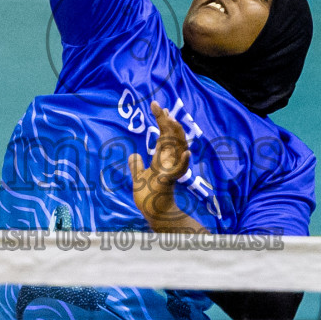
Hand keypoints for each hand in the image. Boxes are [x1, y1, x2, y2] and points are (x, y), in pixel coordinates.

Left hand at [128, 102, 188, 224]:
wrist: (152, 213)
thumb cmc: (149, 197)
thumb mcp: (139, 178)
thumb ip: (137, 166)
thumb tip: (134, 154)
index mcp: (162, 158)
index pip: (164, 135)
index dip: (162, 120)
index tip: (156, 106)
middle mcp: (169, 161)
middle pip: (172, 137)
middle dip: (166, 121)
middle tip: (158, 107)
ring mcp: (171, 170)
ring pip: (178, 149)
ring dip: (176, 135)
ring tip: (171, 120)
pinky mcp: (169, 181)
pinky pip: (179, 171)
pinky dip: (184, 163)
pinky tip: (187, 153)